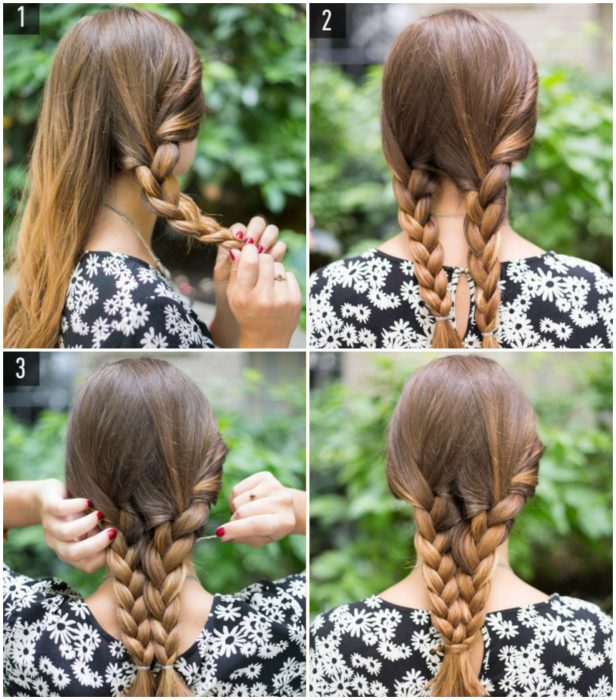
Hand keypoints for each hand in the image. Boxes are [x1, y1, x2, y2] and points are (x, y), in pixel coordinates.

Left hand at [38, 479, 114, 573]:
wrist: (47, 497)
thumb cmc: (76, 514)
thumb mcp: (88, 529)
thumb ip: (100, 536)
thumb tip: (124, 540)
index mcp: (68, 553)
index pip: (87, 565)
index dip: (104, 557)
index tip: (118, 542)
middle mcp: (57, 543)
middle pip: (74, 553)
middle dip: (96, 544)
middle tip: (113, 531)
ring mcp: (50, 525)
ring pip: (66, 533)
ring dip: (87, 524)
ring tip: (100, 514)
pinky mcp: (48, 507)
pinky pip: (59, 509)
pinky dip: (76, 506)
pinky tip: (89, 502)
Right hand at [211, 217, 287, 347]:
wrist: (266, 338)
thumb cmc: (246, 312)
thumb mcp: (234, 295)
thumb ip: (236, 271)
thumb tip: (239, 247)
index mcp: (244, 296)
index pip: (250, 260)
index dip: (250, 250)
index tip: (249, 251)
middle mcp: (264, 298)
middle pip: (266, 259)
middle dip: (261, 259)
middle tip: (258, 267)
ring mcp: (282, 299)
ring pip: (279, 265)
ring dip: (273, 270)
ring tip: (267, 284)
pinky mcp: (295, 300)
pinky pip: (290, 274)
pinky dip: (283, 279)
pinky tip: (277, 291)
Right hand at [217, 472, 305, 546]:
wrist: (286, 507)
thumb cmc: (271, 527)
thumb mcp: (262, 539)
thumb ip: (243, 538)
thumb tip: (223, 533)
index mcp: (285, 521)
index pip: (256, 525)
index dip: (236, 529)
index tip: (220, 533)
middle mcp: (283, 501)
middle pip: (244, 511)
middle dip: (234, 521)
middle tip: (236, 525)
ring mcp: (274, 486)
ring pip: (238, 500)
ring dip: (236, 509)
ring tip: (246, 512)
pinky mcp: (264, 476)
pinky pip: (237, 489)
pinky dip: (235, 498)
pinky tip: (246, 502)